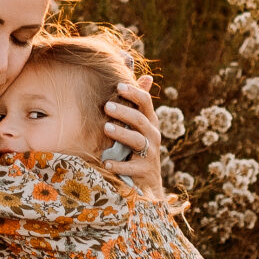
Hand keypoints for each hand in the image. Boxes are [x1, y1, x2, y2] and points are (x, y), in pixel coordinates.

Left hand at [103, 75, 166, 195]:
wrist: (147, 182)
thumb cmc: (138, 147)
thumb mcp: (140, 126)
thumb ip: (139, 104)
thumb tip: (147, 76)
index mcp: (150, 121)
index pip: (146, 102)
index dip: (134, 92)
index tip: (118, 85)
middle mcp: (153, 135)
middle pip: (140, 120)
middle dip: (124, 112)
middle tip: (106, 106)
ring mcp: (150, 153)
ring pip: (138, 140)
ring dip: (122, 134)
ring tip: (106, 128)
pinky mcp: (144, 171)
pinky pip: (131, 167)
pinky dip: (119, 165)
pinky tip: (106, 163)